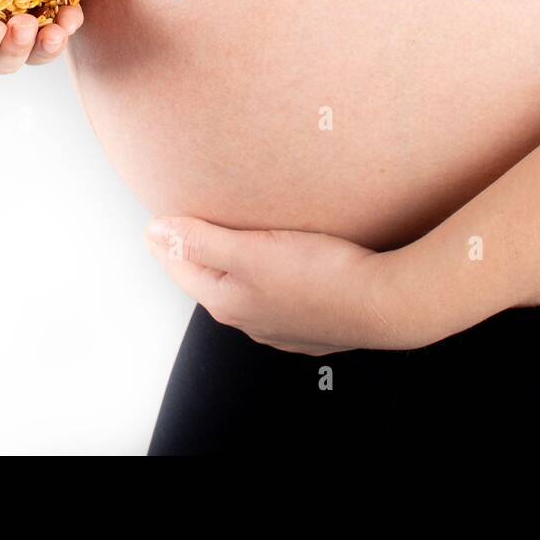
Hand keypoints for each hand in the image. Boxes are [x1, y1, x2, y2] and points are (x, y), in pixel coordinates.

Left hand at [144, 216, 429, 354]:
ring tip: (239, 234)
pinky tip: (284, 260)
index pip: (180, 267)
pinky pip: (279, 294)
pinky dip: (271, 275)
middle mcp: (251, 319)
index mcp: (227, 302)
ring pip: (246, 287)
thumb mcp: (250, 252)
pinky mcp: (312, 319)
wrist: (383, 303)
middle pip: (211, 278)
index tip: (161, 215)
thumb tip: (156, 232)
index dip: (168, 238)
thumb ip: (201, 242)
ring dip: (237, 263)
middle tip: (194, 220)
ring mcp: (282, 324)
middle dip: (200, 251)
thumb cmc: (321, 276)